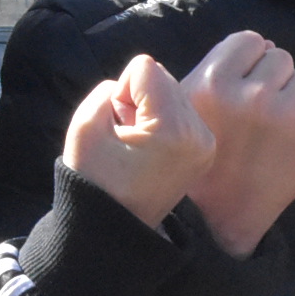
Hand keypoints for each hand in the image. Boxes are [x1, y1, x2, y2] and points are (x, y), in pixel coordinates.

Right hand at [63, 55, 216, 228]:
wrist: (115, 228)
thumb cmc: (94, 178)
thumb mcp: (87, 124)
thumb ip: (110, 88)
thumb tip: (139, 83)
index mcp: (173, 128)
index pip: (146, 67)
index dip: (120, 92)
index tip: (118, 126)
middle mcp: (199, 133)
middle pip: (164, 76)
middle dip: (139, 99)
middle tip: (128, 137)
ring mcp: (207, 142)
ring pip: (174, 91)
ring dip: (151, 109)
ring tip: (139, 145)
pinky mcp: (206, 148)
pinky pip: (182, 110)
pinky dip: (163, 121)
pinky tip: (152, 149)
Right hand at [181, 32, 294, 257]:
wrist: (226, 214)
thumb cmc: (205, 154)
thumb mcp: (189, 106)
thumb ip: (218, 67)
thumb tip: (264, 43)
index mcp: (214, 82)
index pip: (250, 40)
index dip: (248, 59)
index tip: (242, 82)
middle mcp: (252, 94)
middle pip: (279, 56)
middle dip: (270, 78)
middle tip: (256, 109)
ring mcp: (286, 114)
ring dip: (290, 96)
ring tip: (269, 126)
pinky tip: (282, 145)